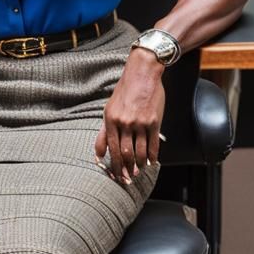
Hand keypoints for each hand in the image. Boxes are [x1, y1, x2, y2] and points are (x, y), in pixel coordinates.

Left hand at [95, 49, 164, 183]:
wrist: (142, 74)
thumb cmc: (124, 92)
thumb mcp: (108, 110)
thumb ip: (103, 133)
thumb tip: (98, 154)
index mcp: (110, 120)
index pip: (111, 150)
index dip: (115, 166)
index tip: (117, 176)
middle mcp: (124, 123)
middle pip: (126, 154)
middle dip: (127, 170)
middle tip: (129, 179)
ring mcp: (140, 122)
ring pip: (140, 152)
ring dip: (140, 165)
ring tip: (140, 170)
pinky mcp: (154, 121)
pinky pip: (153, 144)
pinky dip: (153, 156)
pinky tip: (152, 162)